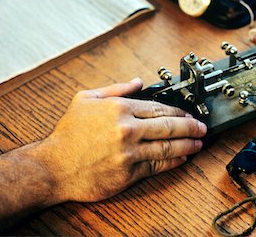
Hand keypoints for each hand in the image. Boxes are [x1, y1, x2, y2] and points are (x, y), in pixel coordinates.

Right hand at [40, 78, 206, 202]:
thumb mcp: (85, 99)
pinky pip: (156, 166)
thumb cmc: (68, 134)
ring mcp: (129, 152)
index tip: (188, 114)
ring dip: (187, 144)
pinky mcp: (128, 173)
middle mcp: (127, 129)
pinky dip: (172, 161)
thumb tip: (138, 82)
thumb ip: (115, 88)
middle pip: (169, 126)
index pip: (158, 107)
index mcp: (119, 108)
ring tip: (198, 143)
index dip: (178, 110)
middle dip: (190, 126)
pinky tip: (181, 159)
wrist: (53, 166)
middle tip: (202, 128)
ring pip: (167, 146)